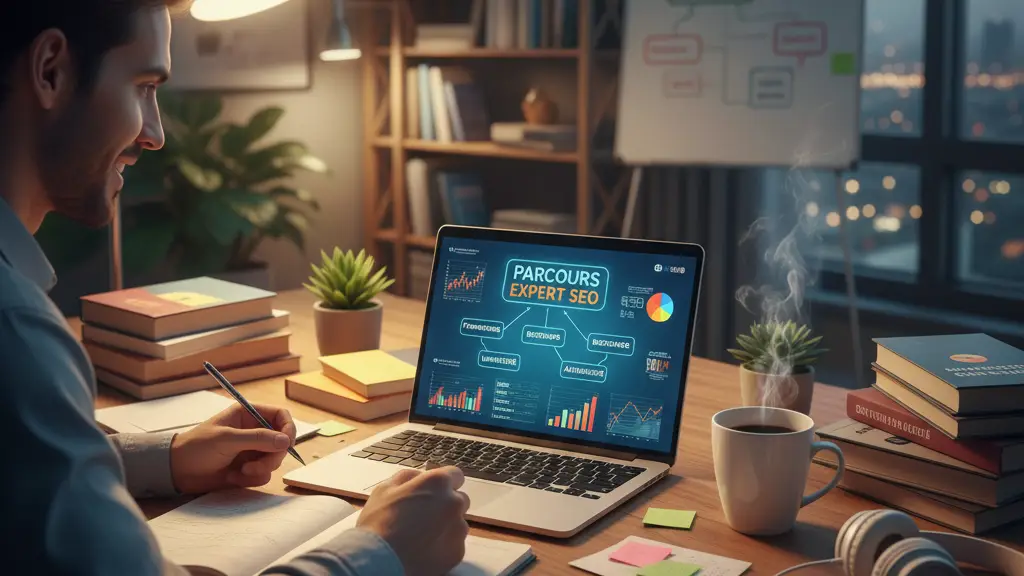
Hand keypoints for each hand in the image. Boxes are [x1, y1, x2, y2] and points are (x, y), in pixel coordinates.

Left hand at [169, 403, 296, 493]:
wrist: (177, 472)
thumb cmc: (197, 447)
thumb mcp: (227, 439)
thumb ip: (258, 439)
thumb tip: (286, 441)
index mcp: (248, 415)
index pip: (281, 416)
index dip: (288, 429)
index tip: (286, 444)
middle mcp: (254, 431)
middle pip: (282, 441)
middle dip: (272, 456)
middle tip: (256, 466)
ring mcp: (252, 451)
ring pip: (275, 460)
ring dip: (261, 469)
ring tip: (241, 472)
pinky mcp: (249, 469)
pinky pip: (264, 475)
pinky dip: (252, 479)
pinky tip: (233, 477)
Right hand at [357, 466, 470, 575]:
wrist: (379, 561)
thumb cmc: (378, 523)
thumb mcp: (385, 489)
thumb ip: (408, 477)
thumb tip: (419, 477)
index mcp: (437, 483)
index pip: (455, 475)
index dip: (443, 484)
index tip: (434, 492)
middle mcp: (454, 502)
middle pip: (459, 500)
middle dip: (446, 505)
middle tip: (424, 516)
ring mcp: (458, 528)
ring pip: (458, 523)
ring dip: (446, 526)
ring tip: (422, 536)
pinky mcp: (458, 551)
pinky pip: (455, 544)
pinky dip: (444, 546)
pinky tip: (425, 549)